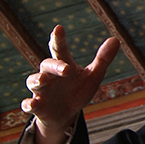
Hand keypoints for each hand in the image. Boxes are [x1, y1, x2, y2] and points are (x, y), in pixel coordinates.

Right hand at [21, 25, 119, 143]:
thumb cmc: (78, 90)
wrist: (65, 114)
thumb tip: (115, 39)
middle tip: (66, 69)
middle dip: (55, 66)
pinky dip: (29, 104)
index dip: (58, 39)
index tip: (59, 28)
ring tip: (43, 80)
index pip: (60, 49)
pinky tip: (32, 104)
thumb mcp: (93, 76)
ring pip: (33, 81)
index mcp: (64, 64)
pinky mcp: (38, 106)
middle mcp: (50, 75)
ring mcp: (42, 91)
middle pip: (47, 65)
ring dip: (37, 80)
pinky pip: (29, 104)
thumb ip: (103, 59)